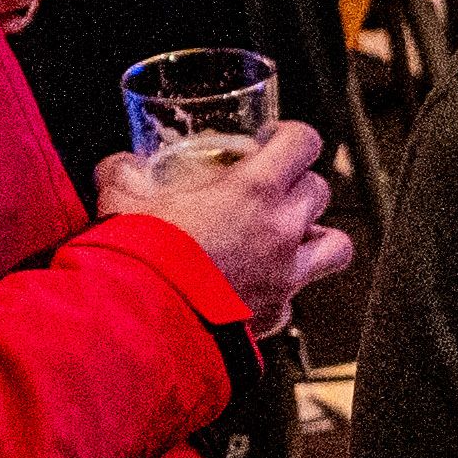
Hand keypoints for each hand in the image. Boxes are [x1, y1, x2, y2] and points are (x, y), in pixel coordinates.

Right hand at [92, 117, 344, 323]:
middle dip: (298, 185)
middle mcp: (281, 230)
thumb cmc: (140, 257)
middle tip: (272, 190)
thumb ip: (124, 172)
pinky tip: (258, 289)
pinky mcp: (276, 314)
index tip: (275, 140)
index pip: (304, 142)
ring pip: (335, 245)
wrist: (141, 321)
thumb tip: (122, 166)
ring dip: (317, 237)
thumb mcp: (122, 196)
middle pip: (319, 191)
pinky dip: (284, 292)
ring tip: (291, 238)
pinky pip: (296, 298)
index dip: (293, 136)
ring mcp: (286, 275)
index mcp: (255, 189)